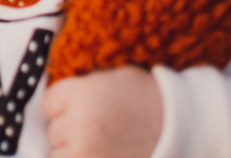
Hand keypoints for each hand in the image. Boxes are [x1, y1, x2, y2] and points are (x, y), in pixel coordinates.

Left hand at [43, 66, 162, 157]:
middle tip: (98, 127)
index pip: (48, 102)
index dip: (63, 104)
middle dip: (68, 128)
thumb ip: (76, 90)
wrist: (181, 129)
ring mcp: (86, 152)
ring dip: (71, 150)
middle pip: (52, 129)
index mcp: (82, 94)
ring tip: (100, 143)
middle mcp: (80, 124)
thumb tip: (49, 106)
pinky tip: (98, 153)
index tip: (83, 106)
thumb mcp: (108, 79)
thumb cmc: (144, 98)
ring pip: (57, 153)